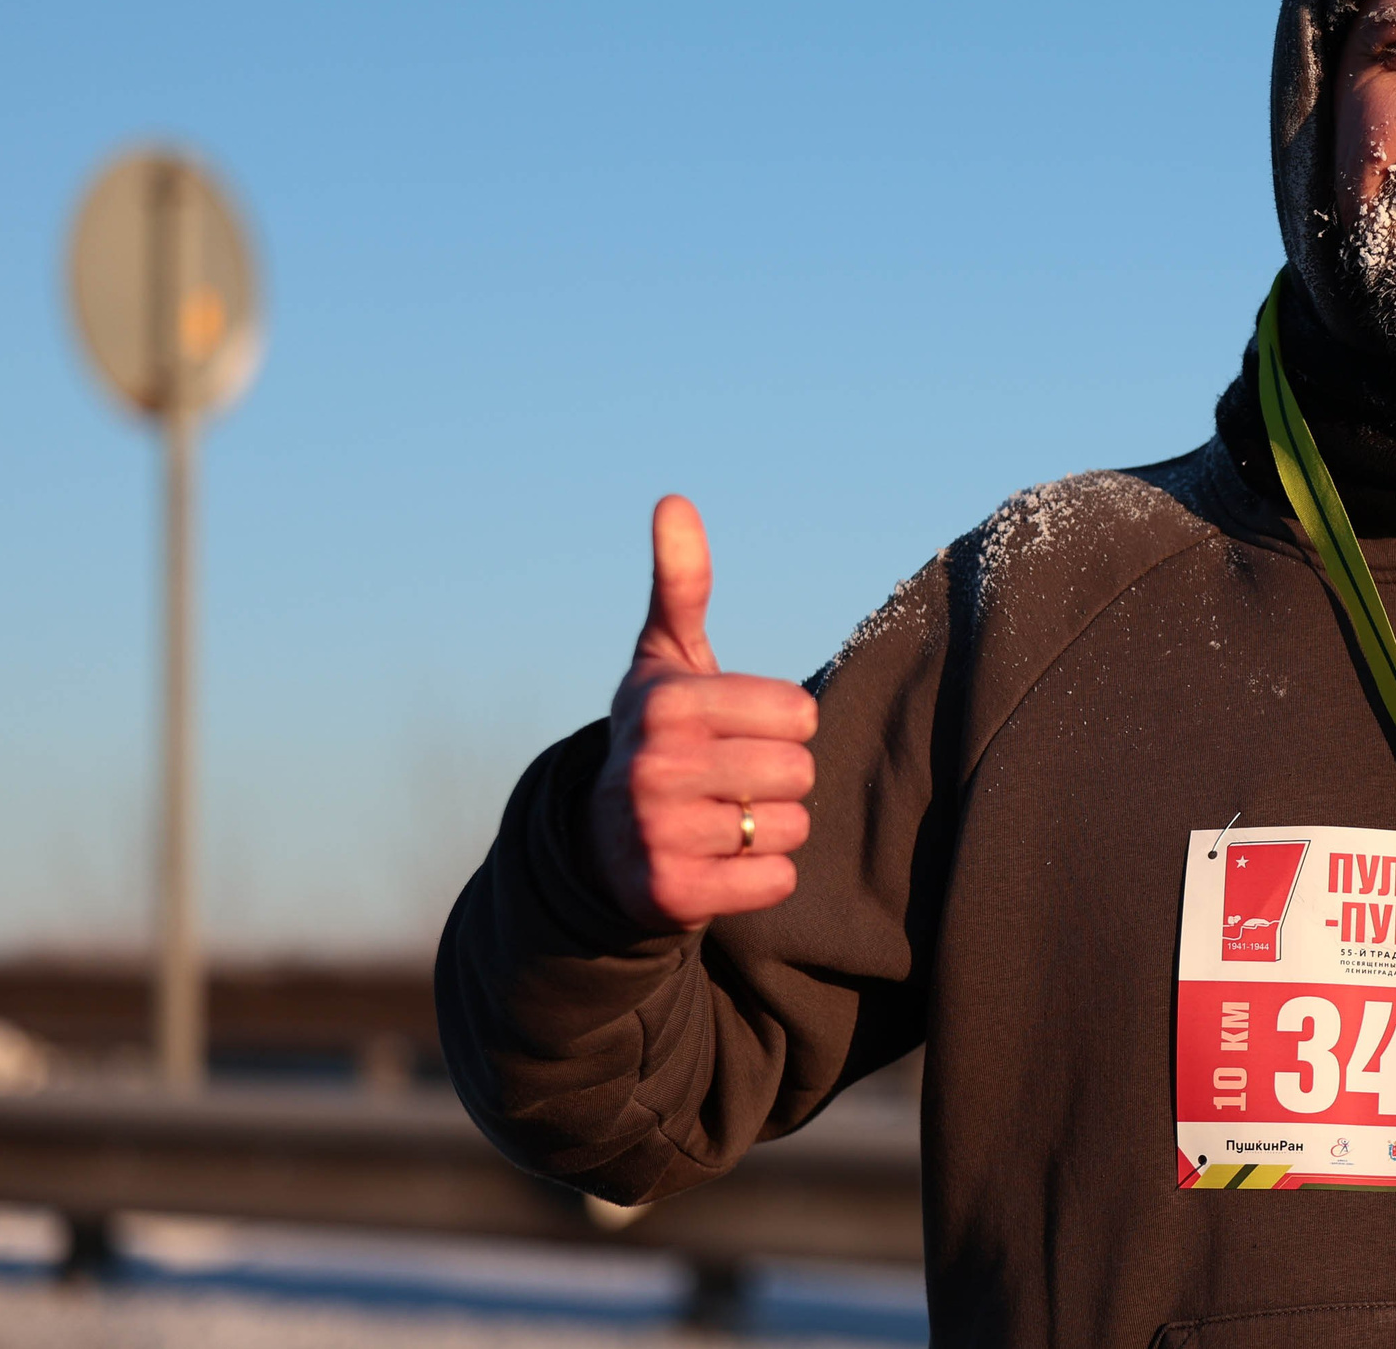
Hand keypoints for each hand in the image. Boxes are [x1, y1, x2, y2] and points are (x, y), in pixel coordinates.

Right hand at [588, 496, 815, 930]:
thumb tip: (674, 500)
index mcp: (666, 705)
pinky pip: (775, 881)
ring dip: (774, 828)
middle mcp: (654, 767)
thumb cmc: (657, 735)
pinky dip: (767, 876)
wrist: (597, 842)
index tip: (744, 730)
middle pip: (798, 772)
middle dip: (780, 778)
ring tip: (726, 818)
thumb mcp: (665, 659)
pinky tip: (728, 860)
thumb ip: (681, 584)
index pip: (798, 715)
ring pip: (790, 828)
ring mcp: (657, 834)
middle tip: (734, 780)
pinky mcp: (670, 894)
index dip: (786, 726)